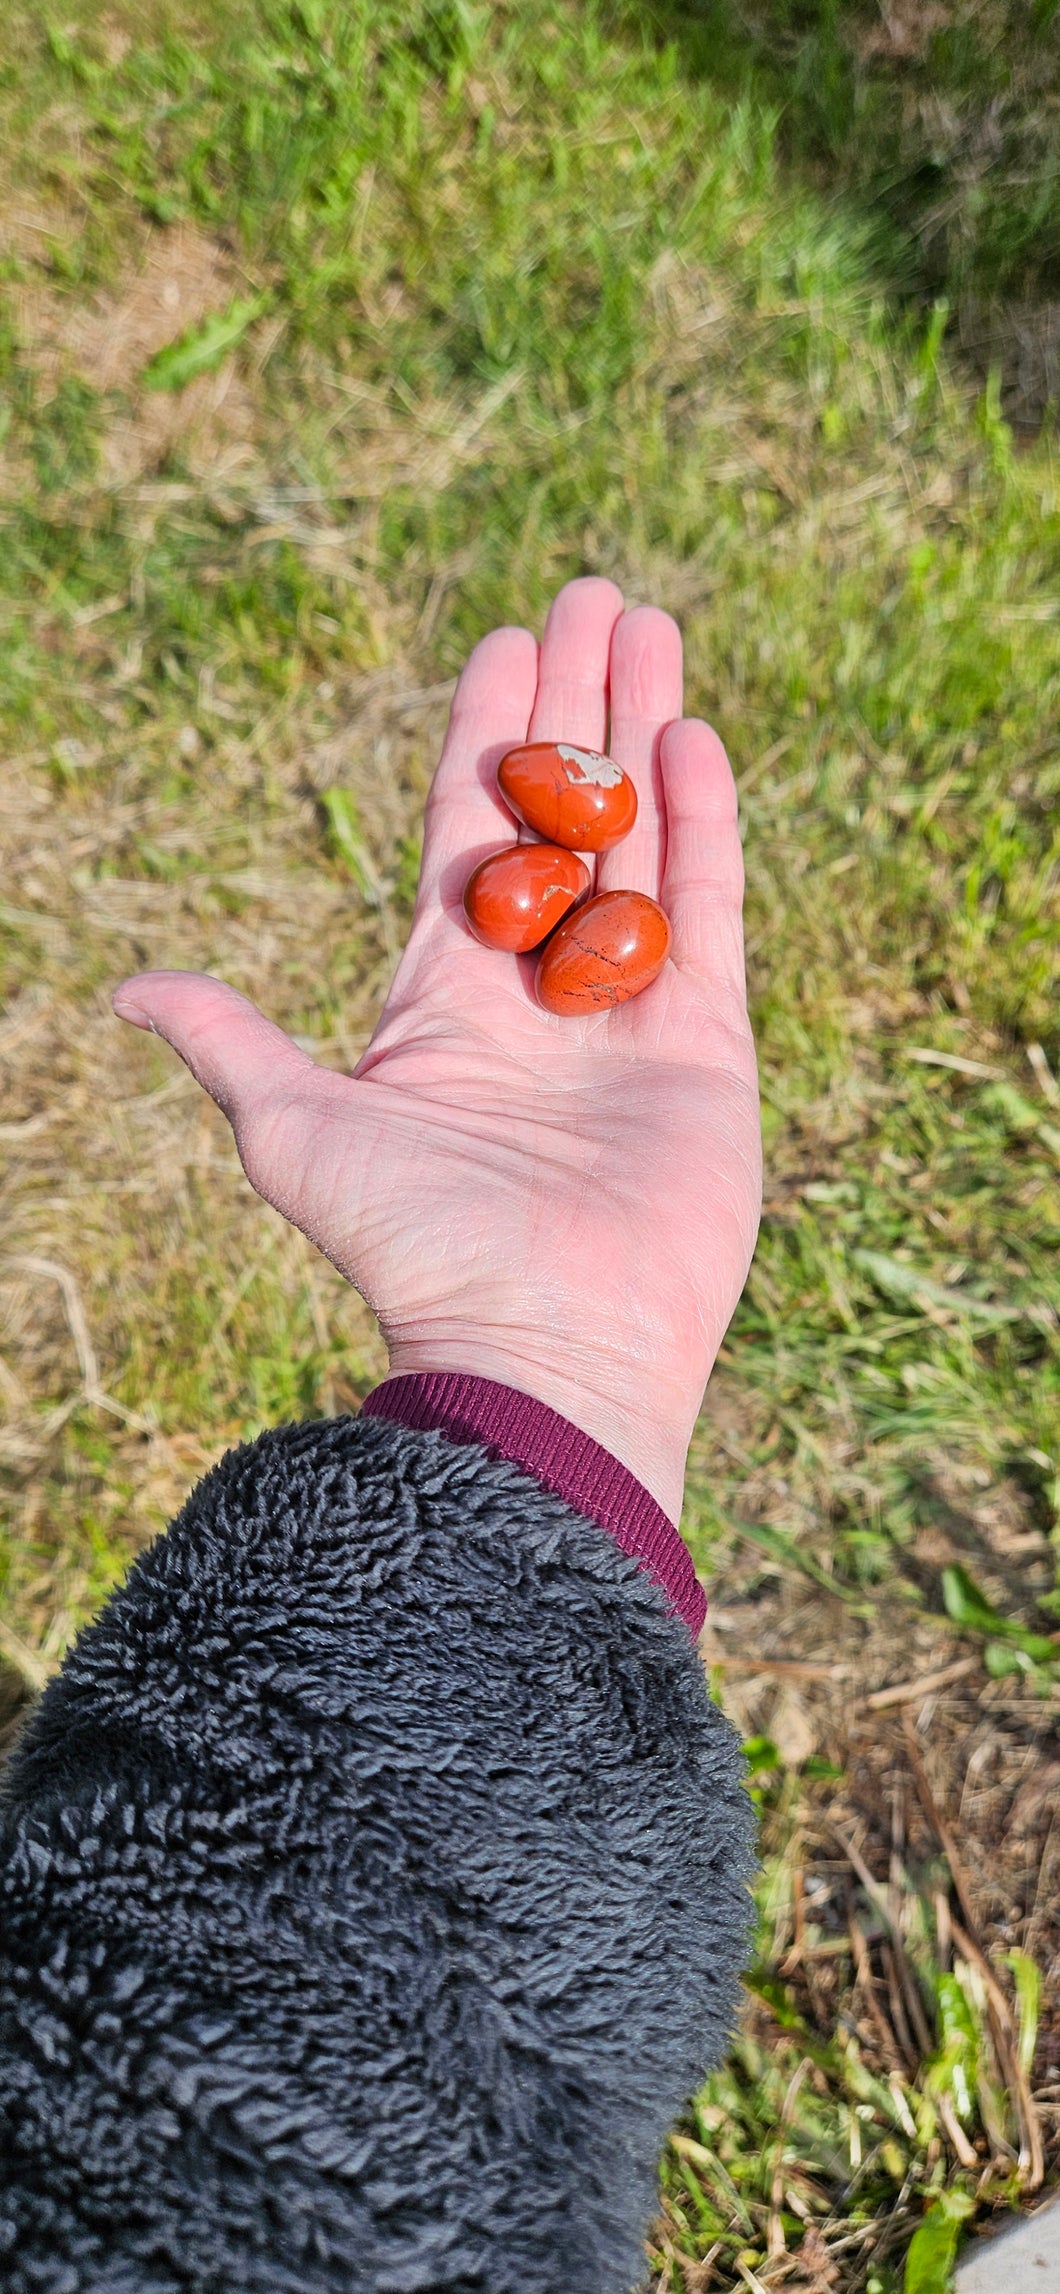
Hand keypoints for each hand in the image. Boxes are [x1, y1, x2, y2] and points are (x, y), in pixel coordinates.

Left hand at [113, 578, 760, 1521]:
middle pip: (565, 814)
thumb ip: (228, 1044)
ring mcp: (627, 1016)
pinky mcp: (706, 1048)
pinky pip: (710, 915)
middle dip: (578, 704)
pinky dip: (705, 826)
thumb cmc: (410, 1244)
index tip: (505, 641)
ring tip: (656, 630)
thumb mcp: (295, 1131)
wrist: (538, 1349)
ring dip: (648, 733)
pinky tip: (697, 736)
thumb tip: (124, 991)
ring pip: (641, 841)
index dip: (486, 734)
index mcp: (444, 995)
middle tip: (596, 595)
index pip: (471, 832)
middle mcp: (539, 994)